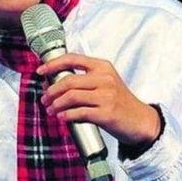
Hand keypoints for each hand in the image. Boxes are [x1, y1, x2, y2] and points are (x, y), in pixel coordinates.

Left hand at [37, 54, 160, 145]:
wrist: (141, 121)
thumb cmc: (118, 102)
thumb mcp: (104, 83)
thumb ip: (83, 80)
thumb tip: (52, 82)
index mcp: (102, 66)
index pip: (72, 59)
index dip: (53, 64)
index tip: (40, 71)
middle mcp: (105, 78)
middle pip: (68, 81)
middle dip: (51, 90)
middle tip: (44, 99)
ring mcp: (107, 96)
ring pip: (71, 97)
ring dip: (56, 104)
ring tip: (50, 110)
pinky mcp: (107, 113)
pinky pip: (80, 112)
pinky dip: (67, 115)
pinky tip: (62, 117)